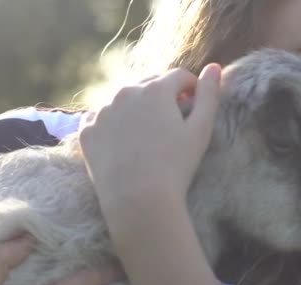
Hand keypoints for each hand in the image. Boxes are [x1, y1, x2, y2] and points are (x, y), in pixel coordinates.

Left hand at [78, 64, 221, 224]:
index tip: (194, 110)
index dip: (191, 90)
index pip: (179, 77)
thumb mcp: (201, 129)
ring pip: (125, 100)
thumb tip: (214, 67)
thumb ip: (210, 94)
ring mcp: (102, 111)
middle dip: (164, 98)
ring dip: (138, 110)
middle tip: (172, 126)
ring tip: (148, 138)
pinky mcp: (86, 131)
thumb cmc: (176, 166)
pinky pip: (102, 118)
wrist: (138, 201)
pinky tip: (125, 145)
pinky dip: (114, 124)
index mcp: (155, 88)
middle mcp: (125, 91)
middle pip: (150, 85)